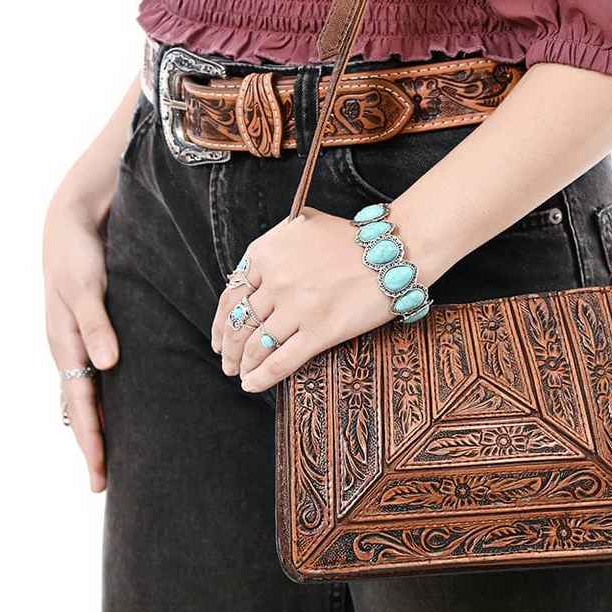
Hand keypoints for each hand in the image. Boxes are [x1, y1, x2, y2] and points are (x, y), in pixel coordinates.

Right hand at [43, 196, 118, 491]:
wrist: (71, 224)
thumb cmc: (79, 254)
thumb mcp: (87, 286)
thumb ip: (96, 323)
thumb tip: (107, 364)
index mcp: (66, 344)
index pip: (80, 406)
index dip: (91, 441)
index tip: (100, 474)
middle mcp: (71, 350)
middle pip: (80, 410)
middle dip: (92, 447)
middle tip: (103, 484)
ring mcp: (79, 344)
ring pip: (86, 397)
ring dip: (97, 427)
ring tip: (111, 458)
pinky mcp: (90, 333)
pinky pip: (93, 377)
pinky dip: (102, 401)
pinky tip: (117, 412)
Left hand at [211, 208, 392, 392]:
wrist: (393, 250)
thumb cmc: (351, 238)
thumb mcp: (302, 225)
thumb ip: (274, 245)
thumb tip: (253, 271)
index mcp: (266, 253)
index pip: (230, 295)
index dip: (220, 323)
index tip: (219, 338)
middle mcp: (276, 280)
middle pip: (239, 323)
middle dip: (229, 349)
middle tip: (228, 363)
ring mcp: (297, 308)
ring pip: (256, 345)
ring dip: (243, 365)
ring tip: (241, 375)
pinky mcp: (320, 331)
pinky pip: (281, 361)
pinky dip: (262, 377)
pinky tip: (253, 385)